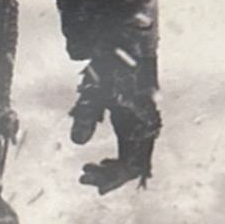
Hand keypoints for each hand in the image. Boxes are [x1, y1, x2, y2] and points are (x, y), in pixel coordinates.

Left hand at [70, 57, 160, 193]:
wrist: (129, 43)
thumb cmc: (112, 67)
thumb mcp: (95, 91)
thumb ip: (86, 116)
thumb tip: (77, 142)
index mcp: (140, 125)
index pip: (131, 166)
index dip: (112, 178)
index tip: (89, 180)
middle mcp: (147, 128)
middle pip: (133, 166)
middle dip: (110, 177)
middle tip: (84, 177)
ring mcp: (144, 124)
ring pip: (134, 158)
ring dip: (113, 169)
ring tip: (88, 171)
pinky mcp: (138, 119)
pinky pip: (133, 149)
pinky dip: (119, 159)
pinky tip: (103, 161)